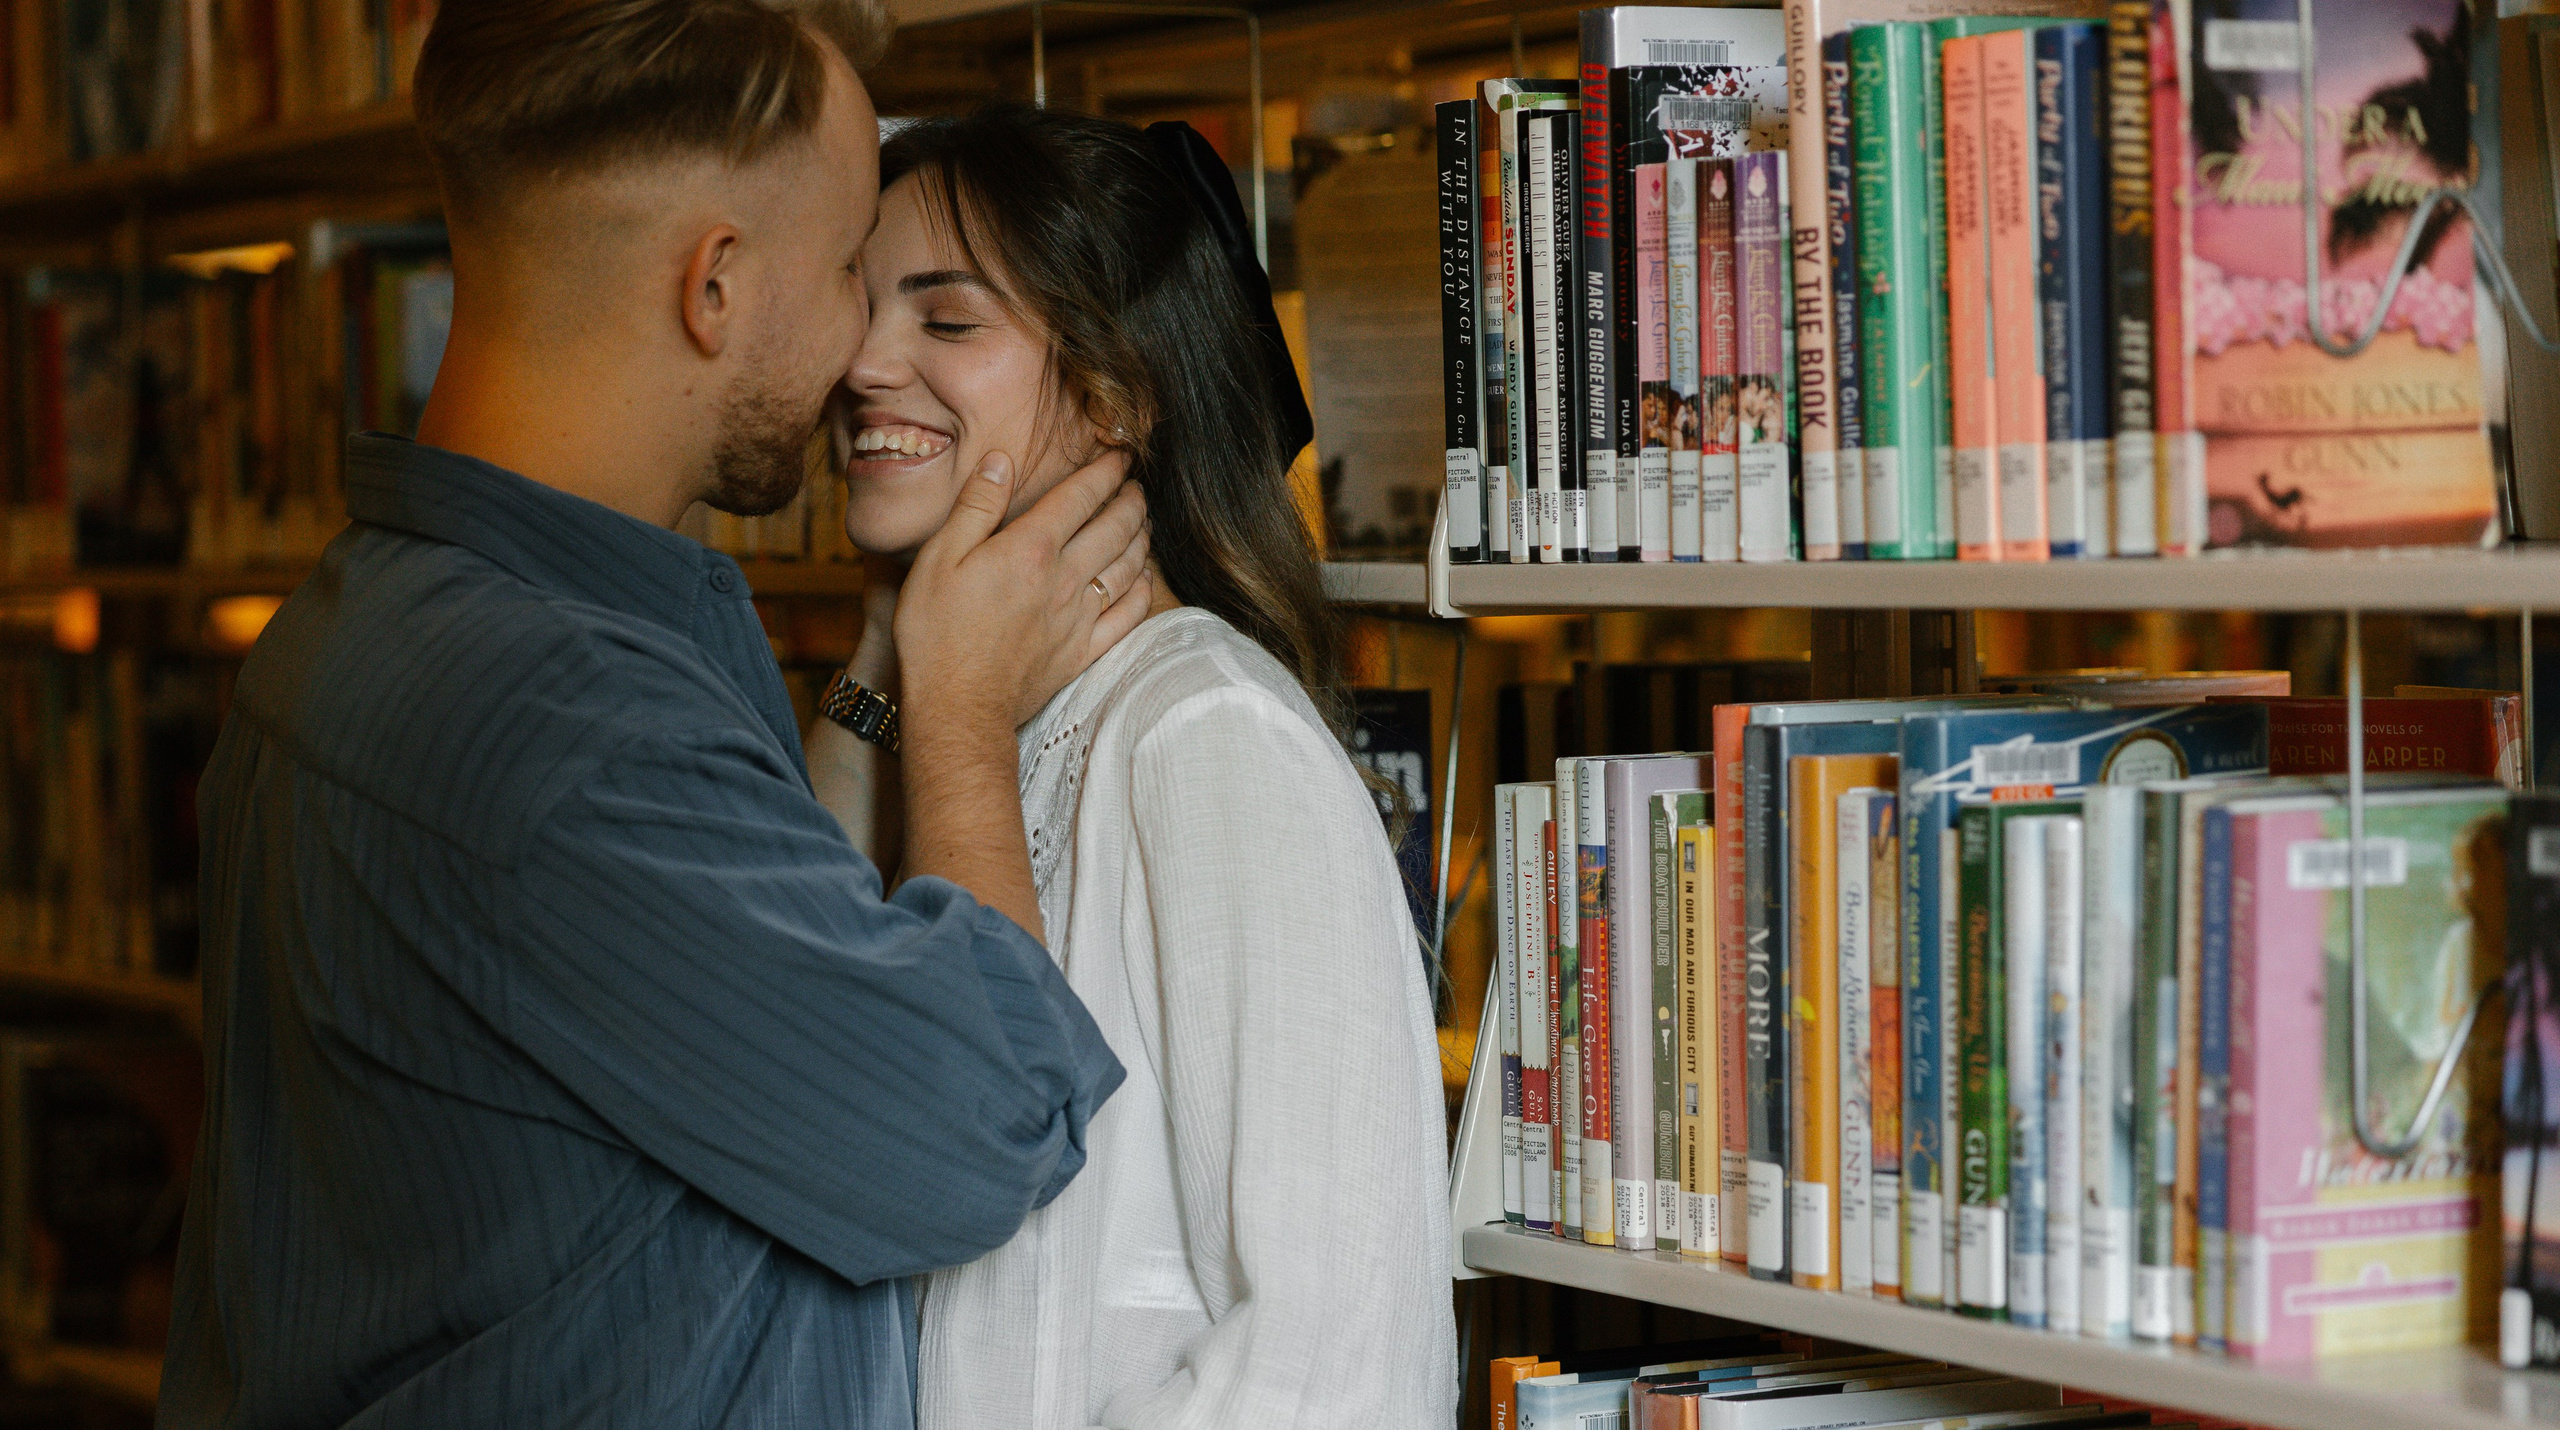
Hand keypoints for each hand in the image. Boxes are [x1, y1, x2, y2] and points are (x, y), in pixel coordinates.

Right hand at [895, 448, 1151, 735]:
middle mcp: (1065, 578)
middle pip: (1115, 527)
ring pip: (1129, 566)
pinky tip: (1144, 578)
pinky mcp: (1083, 651)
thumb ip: (975, 507)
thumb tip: (1001, 461)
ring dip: (1141, 537)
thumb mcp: (939, 559)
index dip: (1106, 469)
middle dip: (1131, 498)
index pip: (1081, 495)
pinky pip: (1128, 616)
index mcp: (1031, 548)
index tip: (1121, 453)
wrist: (957, 707)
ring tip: (1144, 520)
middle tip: (1136, 484)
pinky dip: (1143, 591)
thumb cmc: (936, 633)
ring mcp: (1079, 617)